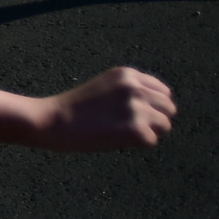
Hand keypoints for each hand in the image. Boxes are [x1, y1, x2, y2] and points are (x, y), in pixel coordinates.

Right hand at [38, 64, 174, 150]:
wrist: (50, 121)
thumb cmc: (73, 108)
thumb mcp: (104, 88)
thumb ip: (130, 92)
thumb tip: (159, 111)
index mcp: (128, 74)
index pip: (162, 91)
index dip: (153, 106)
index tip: (136, 115)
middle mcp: (135, 88)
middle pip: (168, 108)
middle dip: (155, 119)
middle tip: (131, 127)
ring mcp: (137, 108)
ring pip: (164, 125)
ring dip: (148, 131)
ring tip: (122, 132)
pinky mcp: (135, 130)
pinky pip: (151, 140)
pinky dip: (136, 144)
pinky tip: (115, 139)